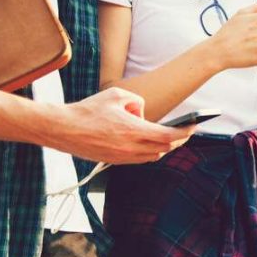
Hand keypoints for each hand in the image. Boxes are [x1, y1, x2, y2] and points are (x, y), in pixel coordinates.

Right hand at [47, 88, 193, 164]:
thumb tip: (143, 113)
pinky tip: (148, 143)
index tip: (194, 127)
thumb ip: (137, 102)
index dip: (184, 132)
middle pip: (164, 148)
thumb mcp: (117, 95)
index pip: (168, 135)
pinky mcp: (114, 161)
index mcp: (133, 130)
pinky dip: (148, 152)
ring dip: (163, 147)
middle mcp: (130, 148)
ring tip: (168, 137)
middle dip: (178, 140)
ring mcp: (122, 157)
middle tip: (185, 132)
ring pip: (153, 156)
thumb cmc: (88, 110)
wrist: (63, 129)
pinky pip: (139, 159)